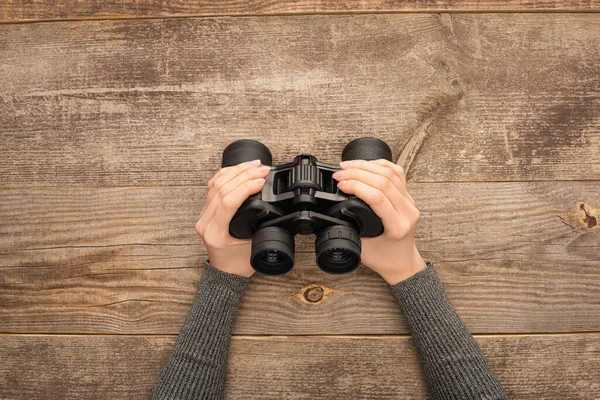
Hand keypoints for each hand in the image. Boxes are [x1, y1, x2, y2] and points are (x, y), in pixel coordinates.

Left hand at [195, 159, 270, 277]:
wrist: (226, 273)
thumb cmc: (238, 264)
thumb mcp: (252, 248)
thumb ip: (259, 227)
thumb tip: (273, 207)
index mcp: (215, 233)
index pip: (228, 201)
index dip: (246, 187)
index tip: (262, 181)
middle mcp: (205, 222)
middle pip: (222, 188)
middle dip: (244, 174)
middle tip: (263, 170)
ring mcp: (203, 214)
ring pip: (216, 183)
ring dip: (237, 170)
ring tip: (255, 165)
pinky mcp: (206, 209)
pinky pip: (214, 185)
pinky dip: (228, 174)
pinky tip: (240, 168)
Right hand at [332, 159, 425, 284]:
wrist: (401, 262)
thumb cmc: (383, 258)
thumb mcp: (362, 247)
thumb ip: (350, 228)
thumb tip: (332, 210)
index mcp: (398, 227)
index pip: (377, 197)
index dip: (356, 186)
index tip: (340, 184)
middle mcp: (407, 212)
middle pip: (384, 181)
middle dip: (357, 172)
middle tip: (339, 173)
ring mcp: (410, 202)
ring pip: (390, 173)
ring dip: (366, 165)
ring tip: (347, 166)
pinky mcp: (408, 196)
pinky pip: (397, 173)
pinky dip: (380, 165)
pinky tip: (365, 164)